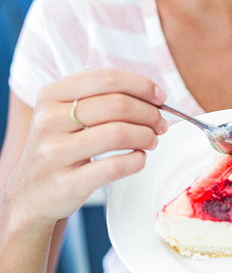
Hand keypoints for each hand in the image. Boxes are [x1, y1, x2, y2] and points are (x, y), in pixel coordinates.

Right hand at [11, 69, 167, 225]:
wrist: (30, 193)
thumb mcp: (65, 112)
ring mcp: (54, 153)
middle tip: (160, 123)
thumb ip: (101, 96)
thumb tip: (152, 95)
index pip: (107, 78)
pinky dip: (137, 160)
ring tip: (151, 140)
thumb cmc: (59, 146)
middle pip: (117, 105)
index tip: (159, 97)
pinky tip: (139, 158)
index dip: (141, 85)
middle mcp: (48, 121)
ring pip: (119, 134)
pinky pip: (115, 166)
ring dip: (146, 136)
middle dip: (149, 113)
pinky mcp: (66, 183)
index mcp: (51, 94)